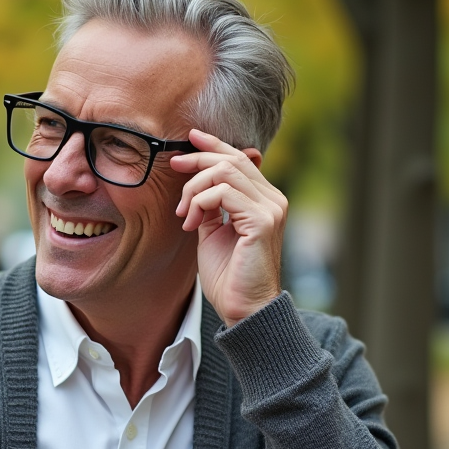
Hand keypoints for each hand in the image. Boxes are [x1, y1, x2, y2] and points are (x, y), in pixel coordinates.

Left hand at [171, 129, 287, 326]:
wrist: (243, 309)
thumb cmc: (228, 276)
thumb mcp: (213, 232)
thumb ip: (210, 206)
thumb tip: (196, 184)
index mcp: (264, 200)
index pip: (240, 159)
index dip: (214, 145)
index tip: (190, 140)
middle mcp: (273, 200)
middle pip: (232, 160)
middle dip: (198, 159)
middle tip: (174, 165)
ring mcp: (271, 209)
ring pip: (225, 173)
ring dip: (194, 189)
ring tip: (183, 213)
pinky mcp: (262, 221)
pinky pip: (223, 194)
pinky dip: (200, 203)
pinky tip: (191, 223)